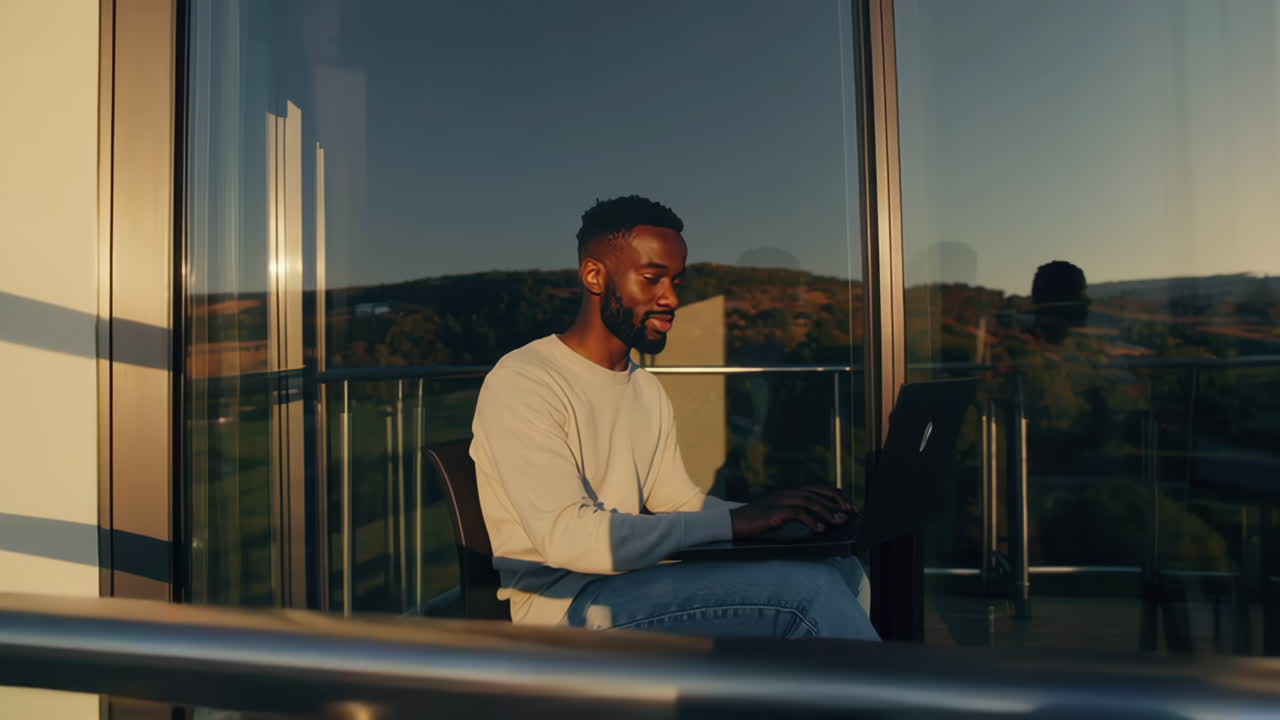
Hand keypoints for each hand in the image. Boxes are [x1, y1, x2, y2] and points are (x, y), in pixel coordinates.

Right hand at [730, 486, 855, 538]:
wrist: (731, 523)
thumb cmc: (755, 522)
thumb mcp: (776, 514)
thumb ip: (794, 513)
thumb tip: (819, 521)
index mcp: (786, 492)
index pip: (815, 487)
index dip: (834, 494)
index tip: (848, 504)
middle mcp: (784, 493)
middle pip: (816, 491)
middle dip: (836, 501)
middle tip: (849, 512)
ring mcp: (778, 501)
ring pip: (809, 501)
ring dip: (826, 511)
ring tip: (838, 521)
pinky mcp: (772, 512)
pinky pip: (796, 513)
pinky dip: (810, 521)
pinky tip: (819, 530)